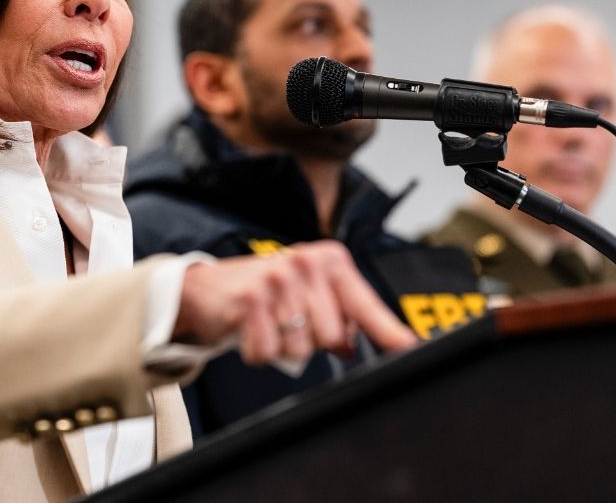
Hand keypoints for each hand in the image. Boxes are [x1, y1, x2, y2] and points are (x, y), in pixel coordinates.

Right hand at [172, 240, 417, 364]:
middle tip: (290, 324)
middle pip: (333, 336)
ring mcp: (279, 280)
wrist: (206, 285)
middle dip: (313, 342)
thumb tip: (364, 345)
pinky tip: (249, 330)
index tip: (410, 349)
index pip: (366, 304)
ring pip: (301, 349)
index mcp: (330, 261)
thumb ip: (342, 315)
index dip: (389, 333)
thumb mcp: (309, 291)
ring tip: (268, 325)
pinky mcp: (251, 300)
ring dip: (283, 348)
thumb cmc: (265, 290)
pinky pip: (268, 353)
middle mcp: (307, 264)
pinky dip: (257, 352)